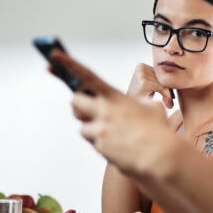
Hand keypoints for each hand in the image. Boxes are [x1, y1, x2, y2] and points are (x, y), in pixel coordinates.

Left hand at [50, 52, 175, 177]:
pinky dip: (102, 143)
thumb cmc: (158, 131)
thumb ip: (137, 102)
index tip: (54, 55)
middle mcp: (103, 112)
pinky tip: (118, 144)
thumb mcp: (151, 107)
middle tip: (89, 109)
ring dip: (92, 127)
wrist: (158, 157)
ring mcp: (100, 130)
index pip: (87, 76)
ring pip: (83, 127)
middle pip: (75, 102)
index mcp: (114, 97)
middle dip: (79, 105)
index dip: (69, 64)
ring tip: (113, 132)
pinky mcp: (100, 148)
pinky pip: (94, 143)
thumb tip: (135, 105)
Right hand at [128, 63, 173, 108]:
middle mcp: (140, 67)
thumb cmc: (140, 99)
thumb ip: (160, 80)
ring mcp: (140, 74)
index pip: (161, 73)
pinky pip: (161, 88)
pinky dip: (166, 96)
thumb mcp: (150, 86)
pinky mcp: (143, 83)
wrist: (129, 110)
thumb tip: (176, 80)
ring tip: (169, 104)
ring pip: (163, 83)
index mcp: (141, 66)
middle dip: (168, 90)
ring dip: (168, 95)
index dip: (167, 84)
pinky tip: (168, 104)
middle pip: (162, 77)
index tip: (171, 96)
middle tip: (171, 102)